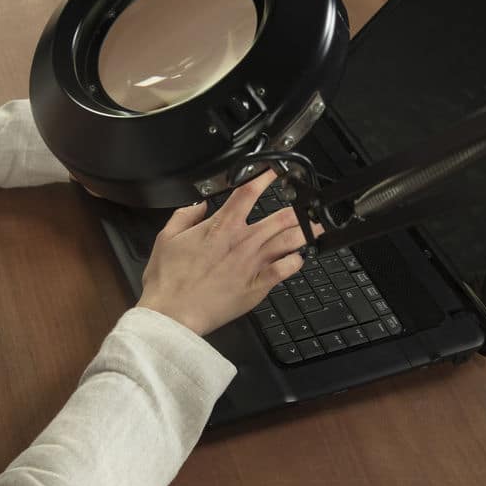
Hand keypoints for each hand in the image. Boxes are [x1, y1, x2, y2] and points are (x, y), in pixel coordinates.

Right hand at [137, 171, 320, 335]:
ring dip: (306, 232)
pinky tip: (301, 257)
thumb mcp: (167, 238)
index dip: (265, 176)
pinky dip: (296, 262)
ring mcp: (253, 265)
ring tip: (317, 226)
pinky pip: (285, 271)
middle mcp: (243, 242)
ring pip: (288, 242)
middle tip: (308, 202)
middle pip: (279, 217)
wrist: (173, 314)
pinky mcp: (258, 287)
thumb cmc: (169, 281)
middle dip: (298, 208)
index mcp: (221, 227)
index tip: (275, 170)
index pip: (248, 192)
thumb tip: (199, 204)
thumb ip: (185, 215)